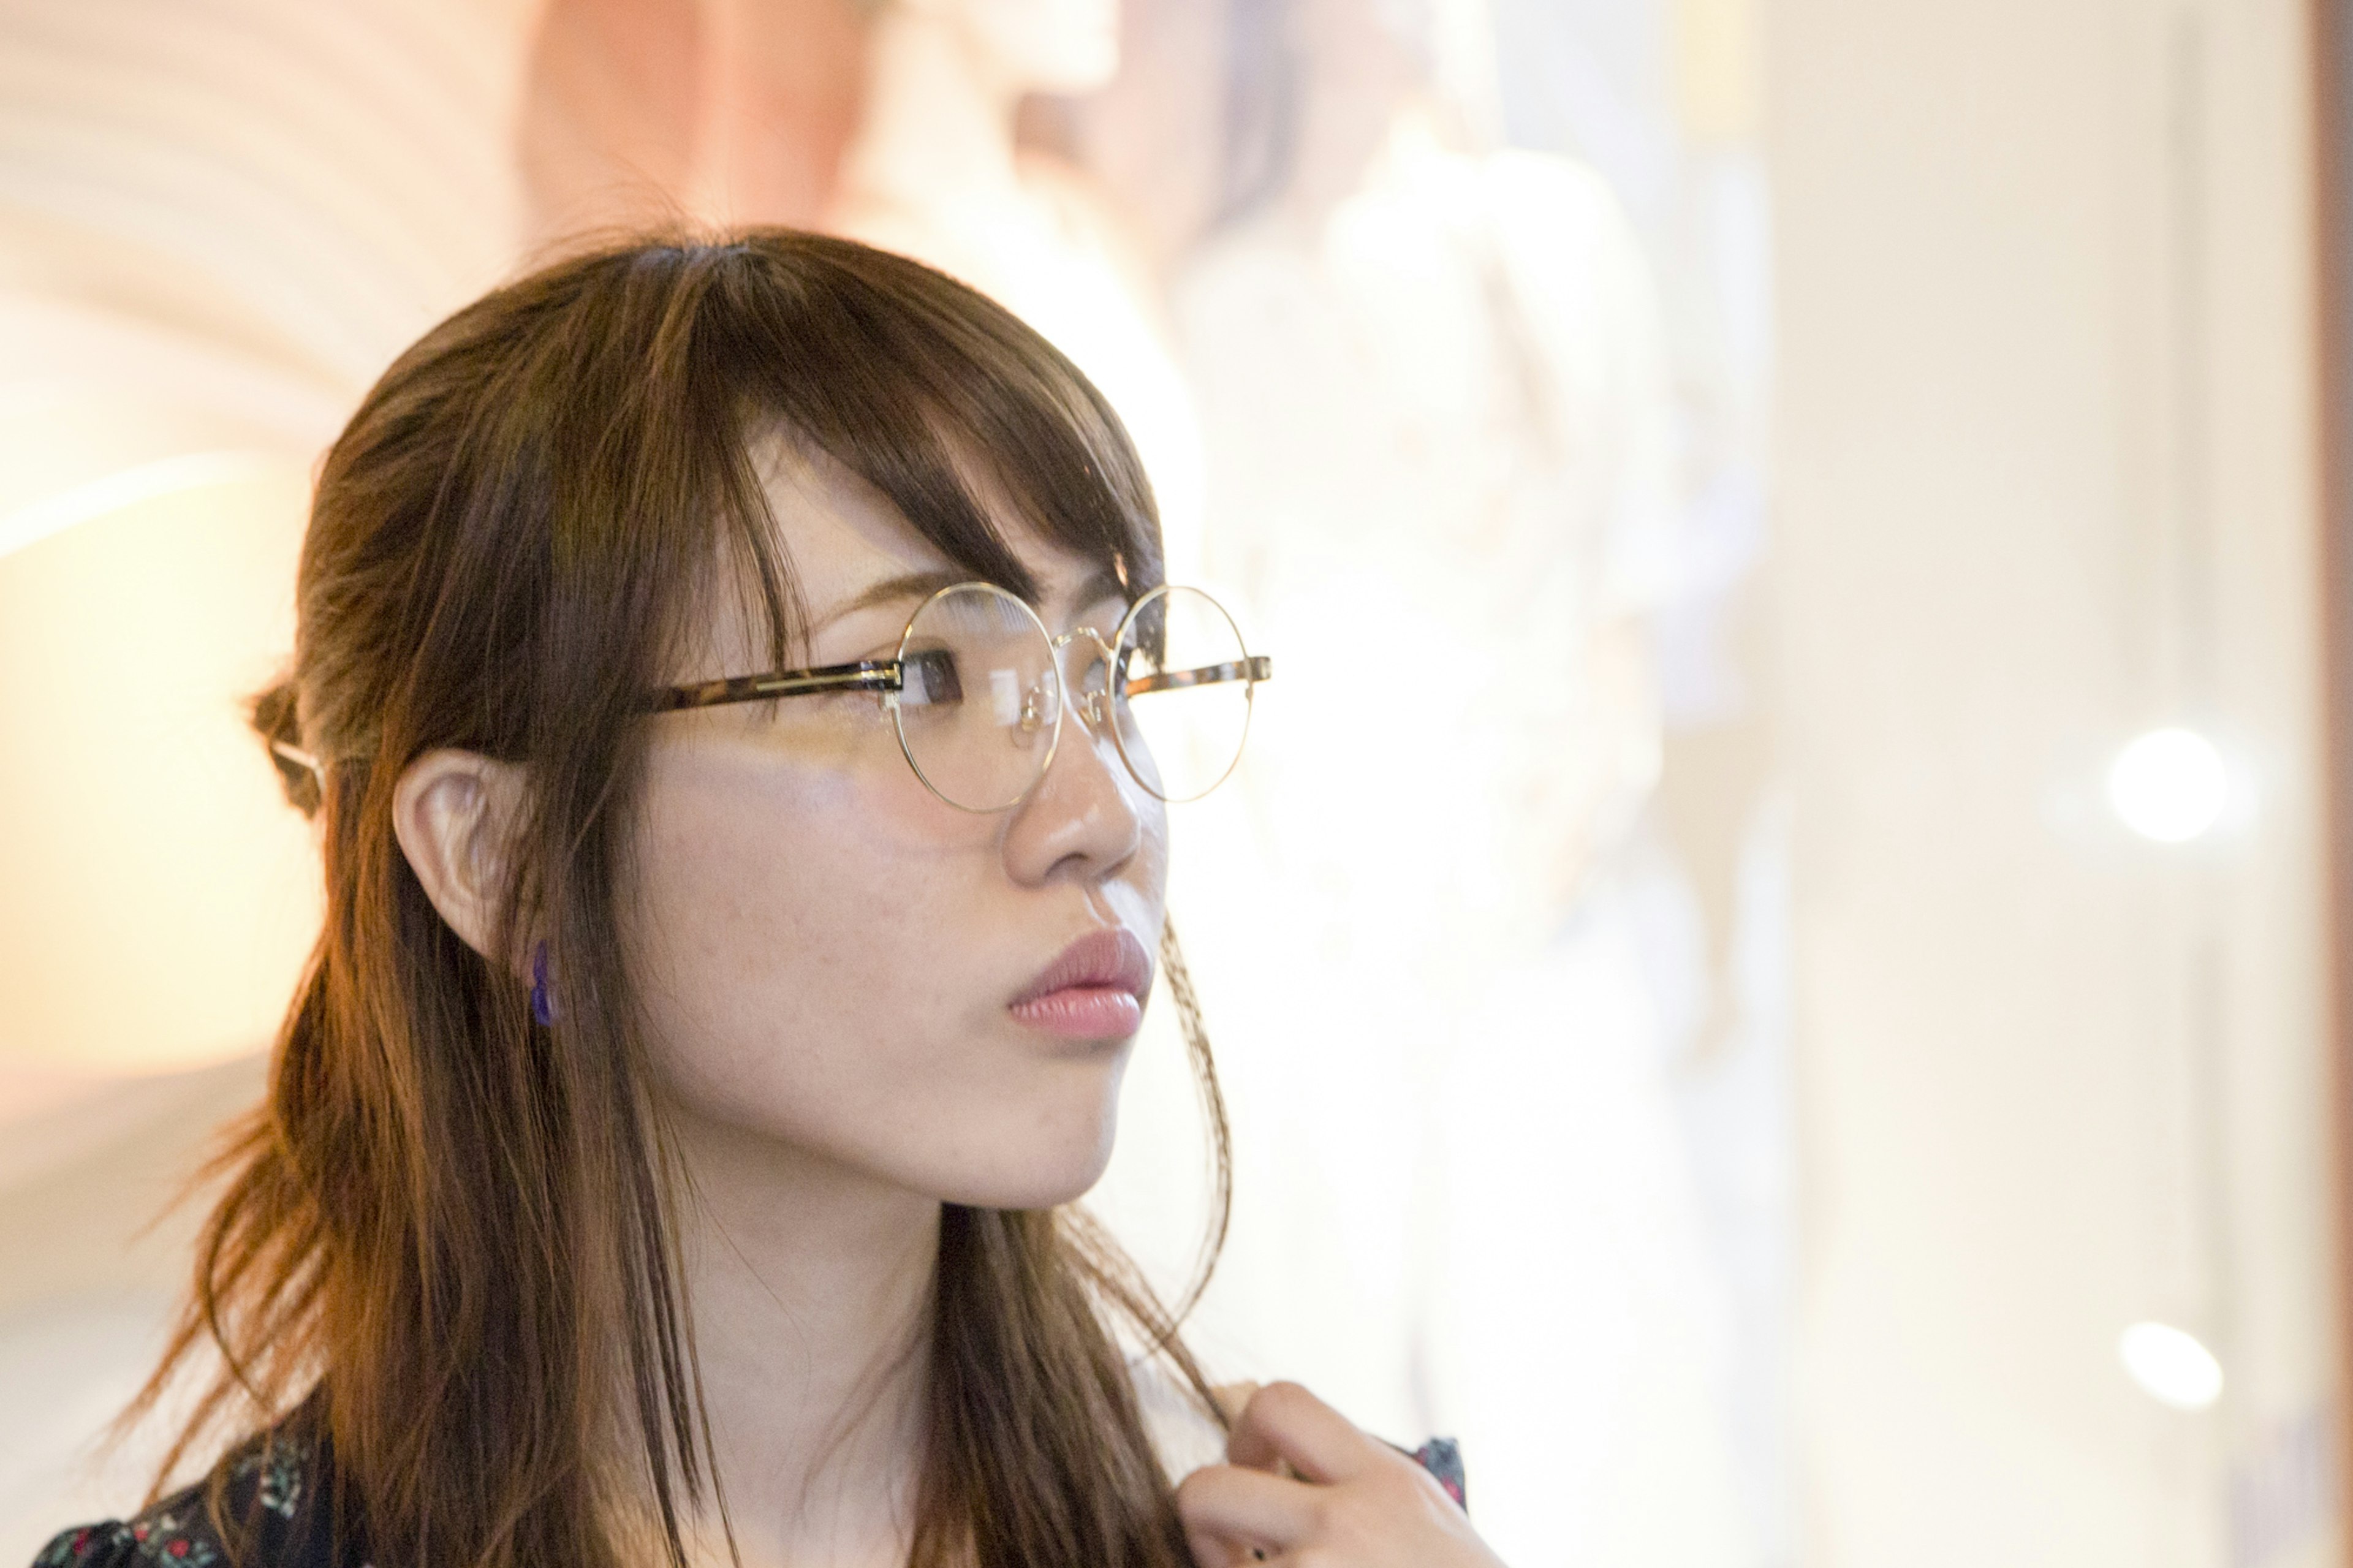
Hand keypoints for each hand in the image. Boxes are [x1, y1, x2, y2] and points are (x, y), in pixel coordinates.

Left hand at [1173, 1382, 1507, 1567]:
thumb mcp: (1426, 1515)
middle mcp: (1348, 1523)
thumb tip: (1274, 1468)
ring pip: (1212, 1567)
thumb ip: (1359, 1483)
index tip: (1254, 1477)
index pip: (1277, 1402)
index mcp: (1385, 1479)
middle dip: (1201, 1524)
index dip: (1242, 1435)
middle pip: (1205, 1488)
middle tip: (1229, 1553)